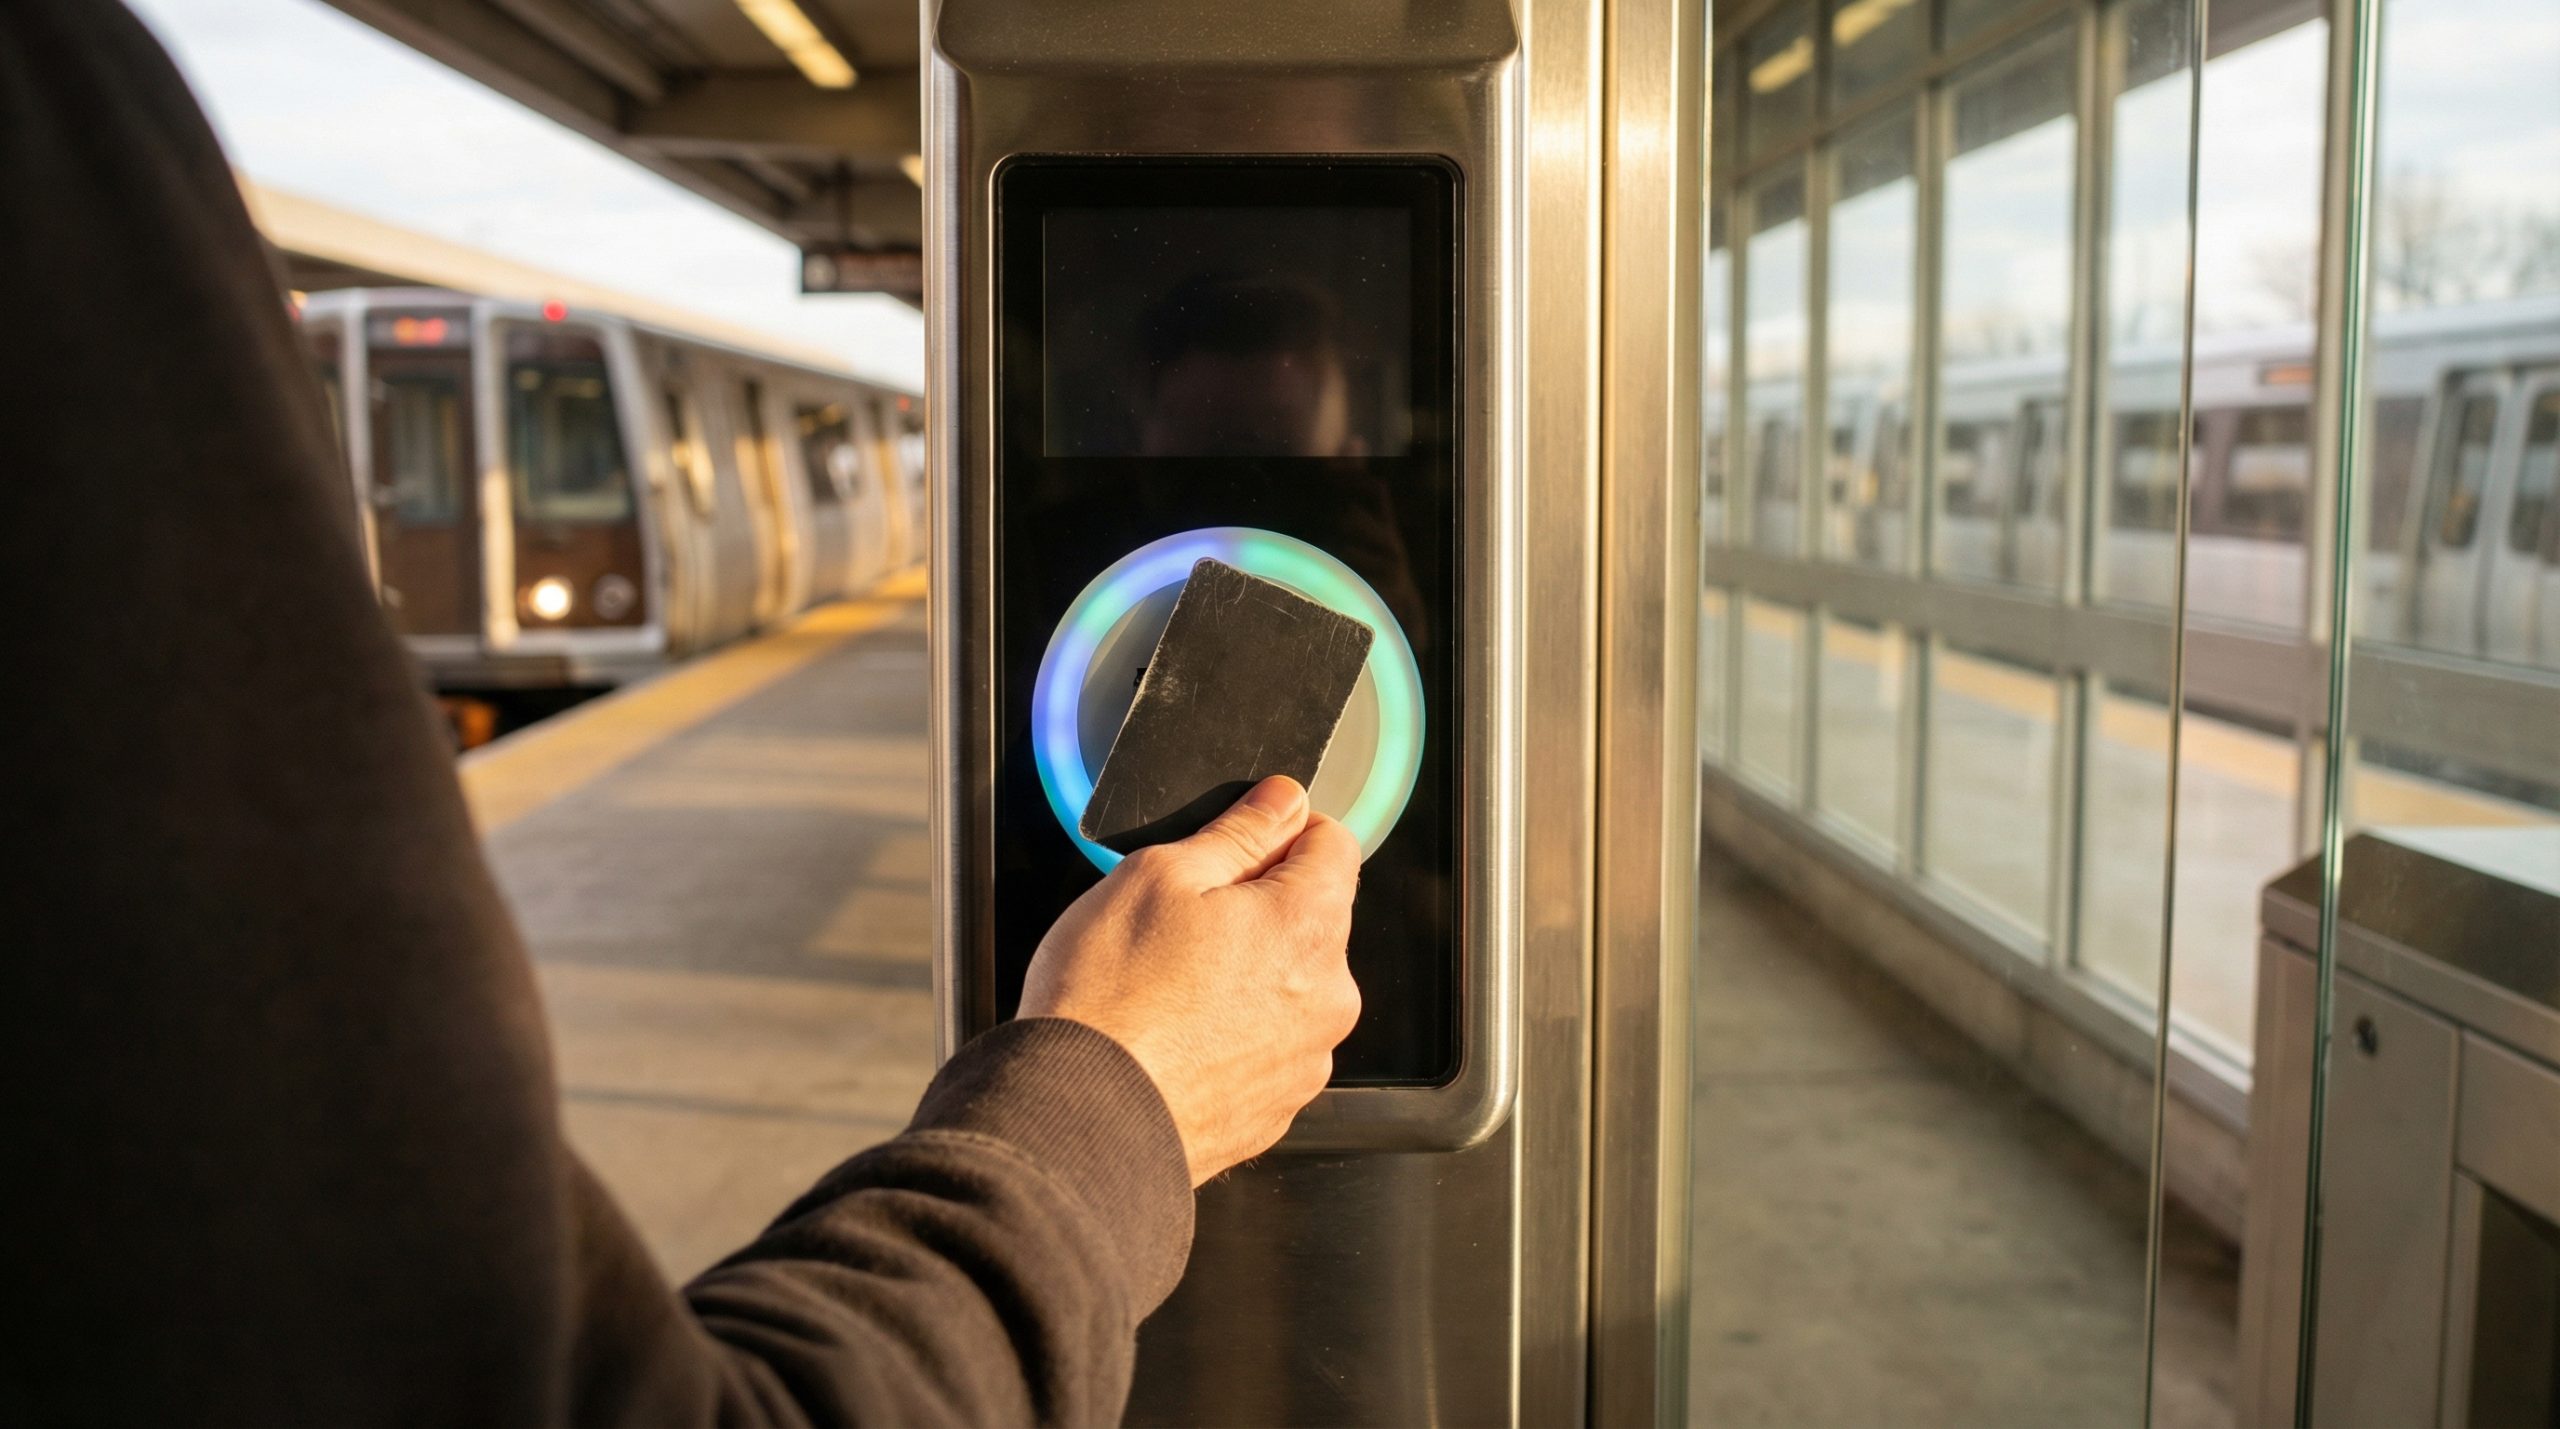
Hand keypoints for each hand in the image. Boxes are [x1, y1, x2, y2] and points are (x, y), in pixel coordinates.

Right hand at [1019, 776, 1361, 1185]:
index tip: (1238, 843)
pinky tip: (1177, 1035)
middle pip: (1313, 919)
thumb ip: (1237, 832)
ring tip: (1170, 988)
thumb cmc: (1109, 1000)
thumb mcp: (1158, 875)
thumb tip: (1282, 801)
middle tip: (1180, 922)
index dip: (1282, 830)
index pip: (1334, 844)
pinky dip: (1233, 1034)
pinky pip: (1267, 1047)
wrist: (1077, 1117)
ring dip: (1247, 974)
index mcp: (1309, 925)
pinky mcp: (1276, 1109)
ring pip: (1290, 987)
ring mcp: (1306, 1060)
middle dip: (1260, 908)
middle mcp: (1329, 996)